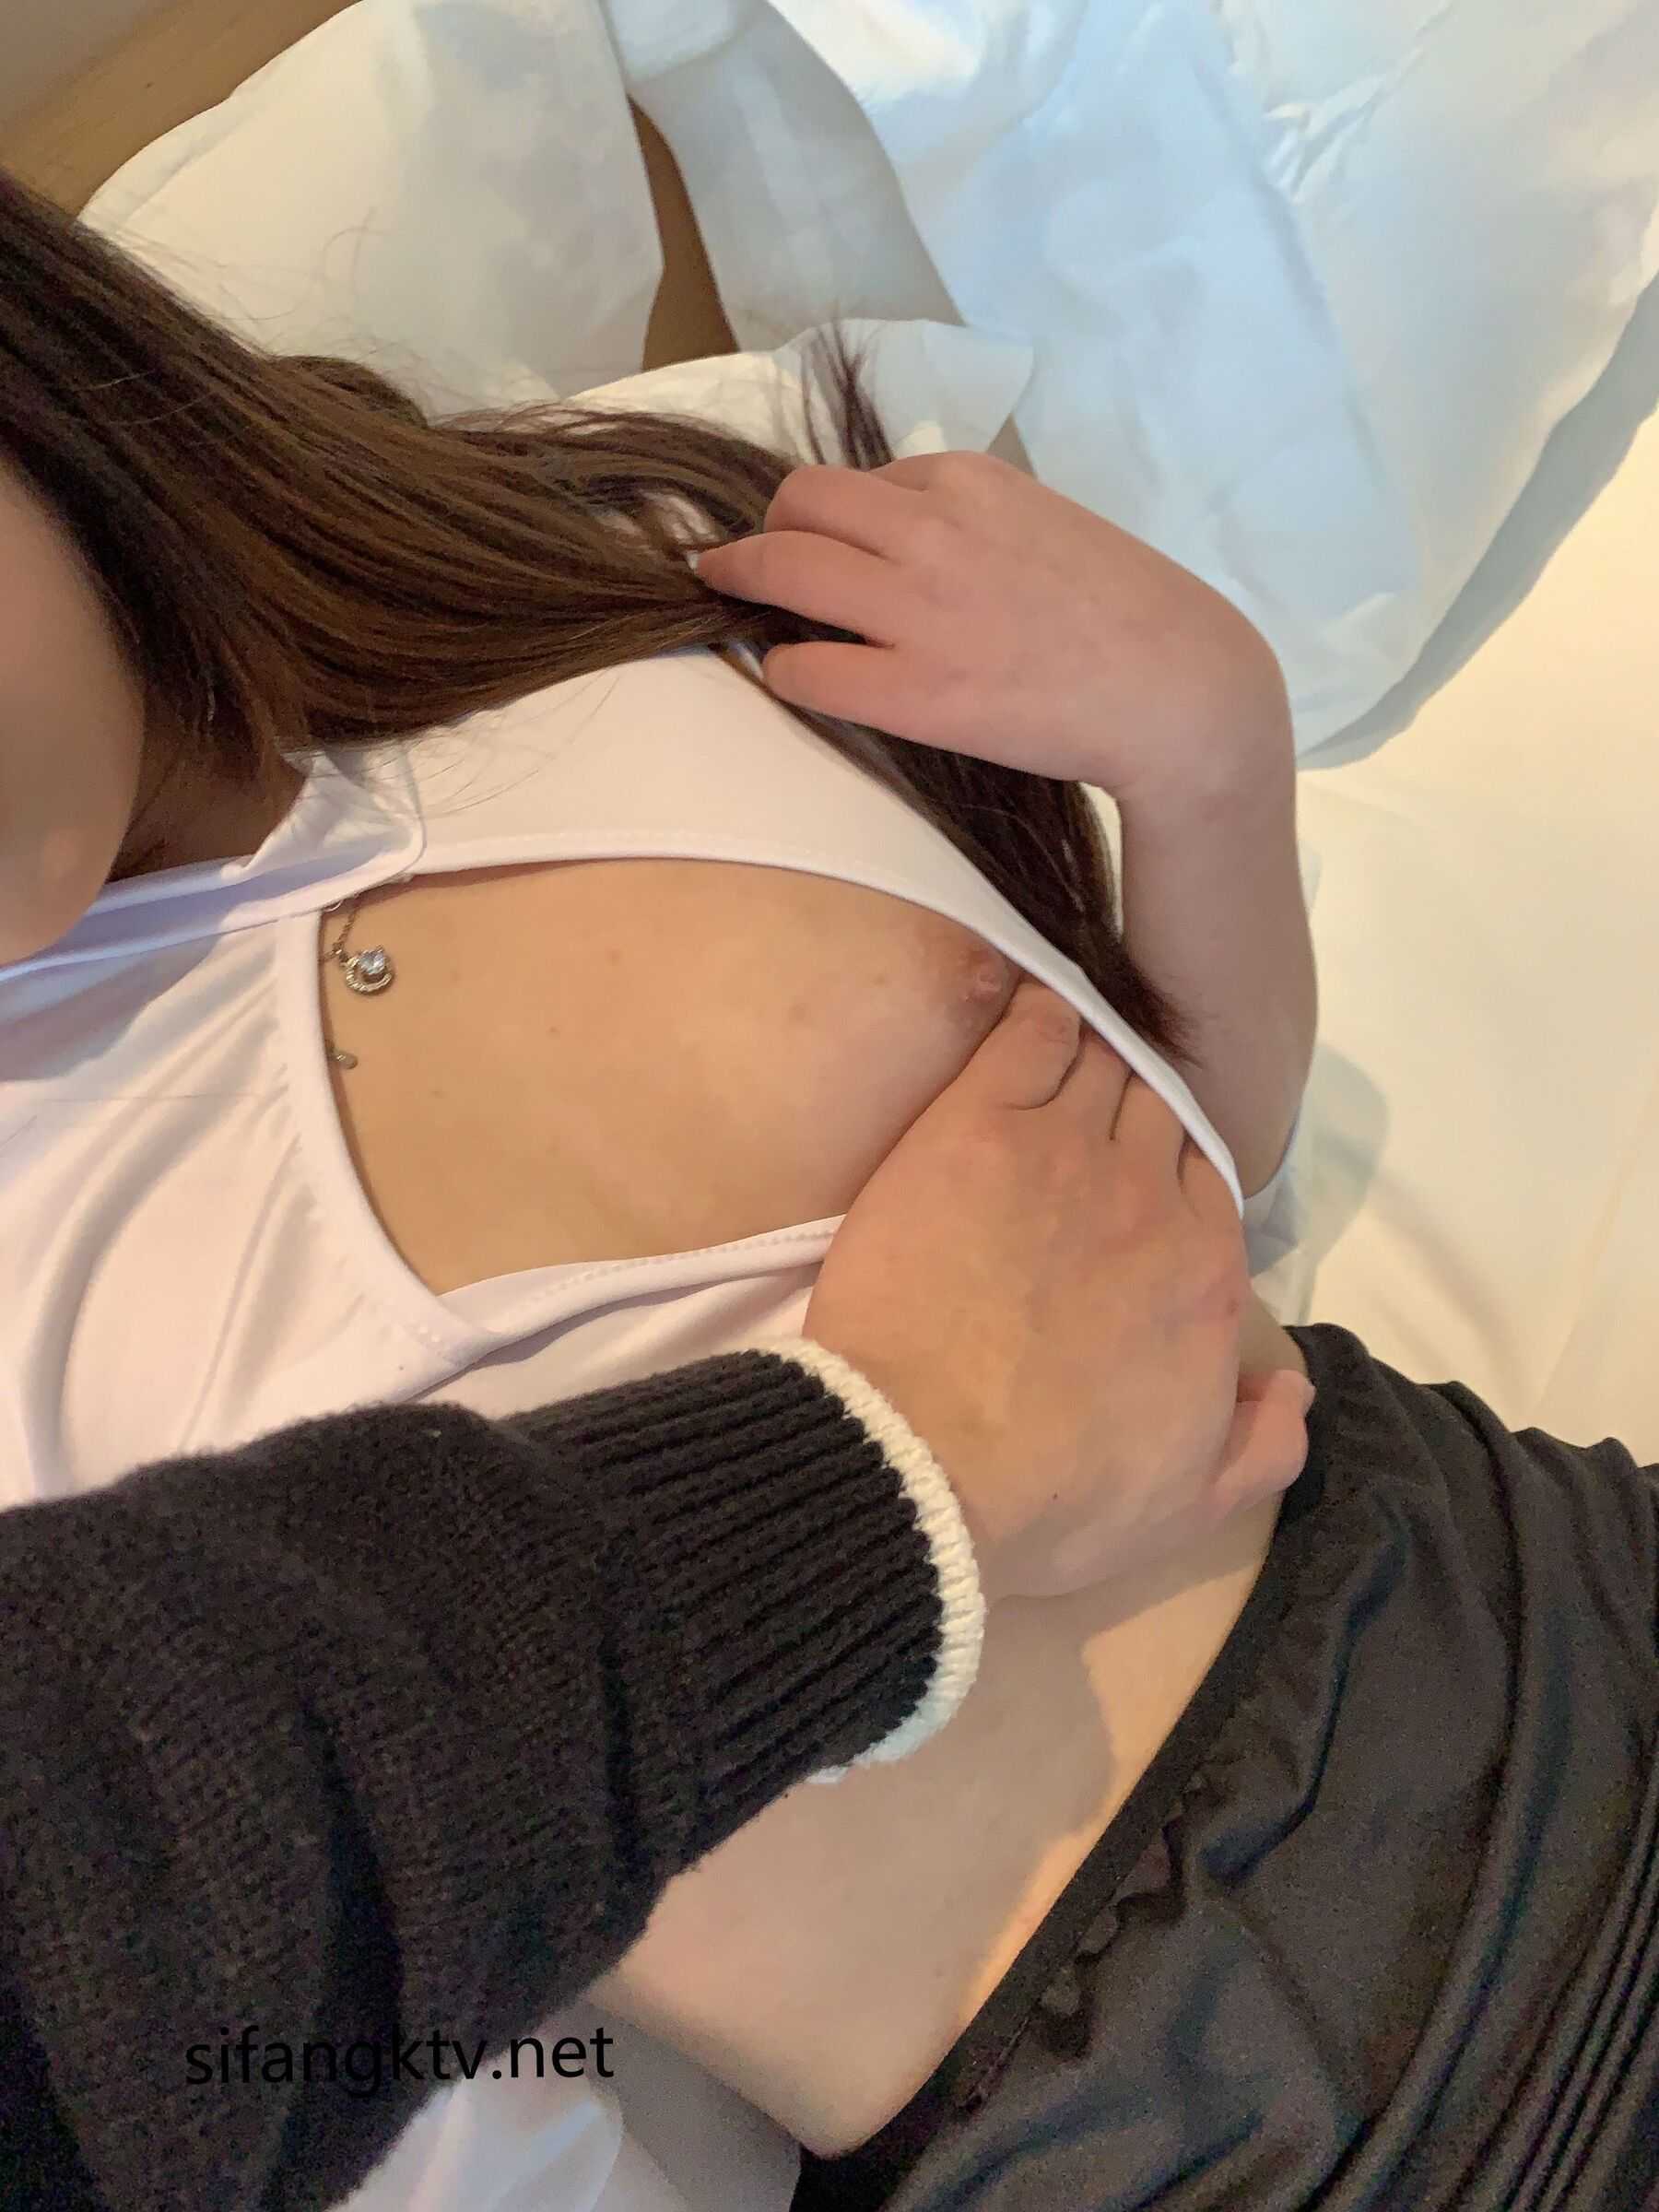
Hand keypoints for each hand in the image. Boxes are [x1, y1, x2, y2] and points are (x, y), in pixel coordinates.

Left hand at [693, 450, 1288, 807]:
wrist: (1178, 688)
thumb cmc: (1125, 612)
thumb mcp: (1045, 523)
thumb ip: (973, 517)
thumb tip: (906, 527)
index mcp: (968, 482)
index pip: (862, 480)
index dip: (835, 516)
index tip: (832, 546)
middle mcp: (931, 530)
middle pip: (798, 502)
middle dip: (768, 530)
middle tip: (750, 562)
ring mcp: (917, 610)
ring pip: (781, 567)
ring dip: (743, 579)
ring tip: (729, 598)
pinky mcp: (912, 690)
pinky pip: (804, 667)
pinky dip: (784, 667)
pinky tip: (795, 675)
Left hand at [802, 979, 1312, 1601]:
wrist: (921, 1466)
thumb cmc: (1050, 1498)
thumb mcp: (1188, 1505)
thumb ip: (1262, 1444)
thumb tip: (1294, 1387)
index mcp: (1205, 1276)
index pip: (1206, 1180)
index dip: (1172, 1167)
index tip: (1141, 1170)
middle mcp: (1150, 1198)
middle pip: (1159, 1113)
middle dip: (1139, 1103)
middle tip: (1099, 1104)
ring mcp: (1065, 1151)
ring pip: (1103, 1065)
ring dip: (1097, 1048)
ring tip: (1074, 1039)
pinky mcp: (977, 1125)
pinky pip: (1027, 1036)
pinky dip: (1039, 1010)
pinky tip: (1035, 1002)